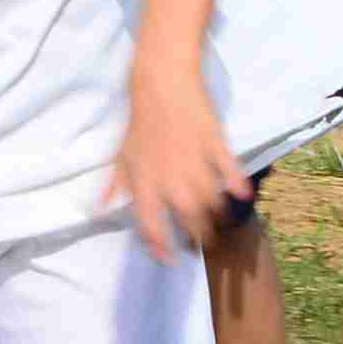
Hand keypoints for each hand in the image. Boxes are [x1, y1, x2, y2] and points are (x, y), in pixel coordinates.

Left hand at [109, 80, 249, 259]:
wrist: (162, 84)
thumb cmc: (139, 122)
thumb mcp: (121, 156)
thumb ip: (115, 186)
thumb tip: (100, 209)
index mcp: (145, 183)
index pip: (151, 224)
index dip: (160, 246)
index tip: (168, 259)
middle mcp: (171, 179)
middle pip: (189, 219)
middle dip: (196, 238)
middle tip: (201, 245)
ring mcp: (196, 162)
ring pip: (211, 201)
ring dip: (216, 217)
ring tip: (219, 224)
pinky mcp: (216, 145)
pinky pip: (229, 170)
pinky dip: (236, 184)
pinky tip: (242, 194)